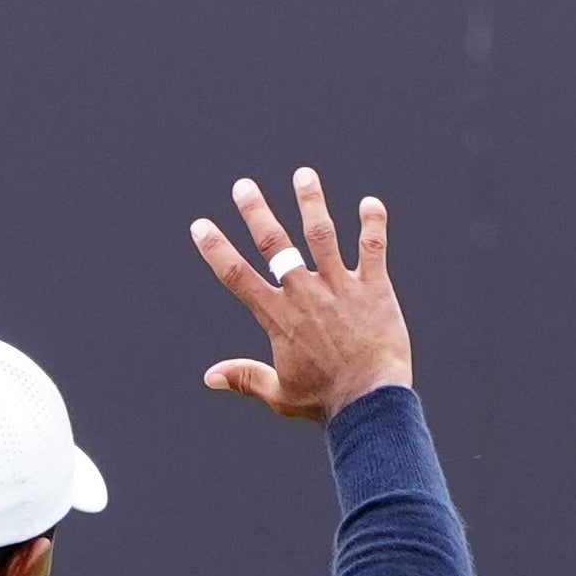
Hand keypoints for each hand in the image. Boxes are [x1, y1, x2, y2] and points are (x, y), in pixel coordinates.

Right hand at [192, 169, 412, 419]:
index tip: (201, 226)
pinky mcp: (374, 287)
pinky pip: (372, 248)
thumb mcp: (278, 393)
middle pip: (275, 244)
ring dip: (311, 202)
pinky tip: (369, 203)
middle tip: (243, 186)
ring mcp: (340, 287)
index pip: (238, 276)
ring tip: (303, 175)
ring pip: (322, 234)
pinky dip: (371, 224)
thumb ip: (245, 378)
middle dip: (257, 212)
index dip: (216, 248)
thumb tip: (209, 377)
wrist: (371, 399)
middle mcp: (305, 294)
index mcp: (278, 317)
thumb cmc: (323, 400)